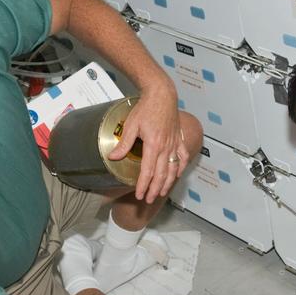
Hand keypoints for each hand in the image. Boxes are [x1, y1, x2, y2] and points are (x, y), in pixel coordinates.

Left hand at [109, 79, 184, 202]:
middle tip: (148, 200)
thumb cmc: (146, 108)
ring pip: (172, 169)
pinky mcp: (179, 139)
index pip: (148, 171)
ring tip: (161, 193)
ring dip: (167, 183)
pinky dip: (180, 168)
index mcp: (153, 145)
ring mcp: (174, 144)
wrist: (162, 94)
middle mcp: (166, 147)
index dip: (143, 185)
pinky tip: (177, 175)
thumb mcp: (131, 125)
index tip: (139, 195)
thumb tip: (113, 156)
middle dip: (154, 189)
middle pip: (161, 174)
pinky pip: (182, 157)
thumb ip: (124, 143)